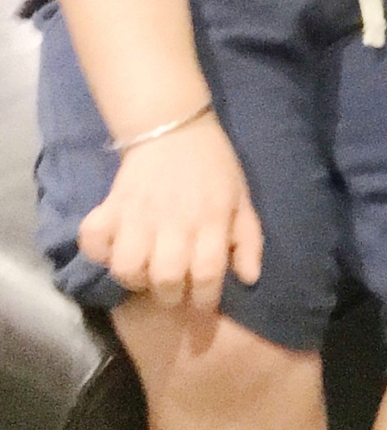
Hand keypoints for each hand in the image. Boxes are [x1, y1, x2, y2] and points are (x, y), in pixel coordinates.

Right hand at [78, 114, 262, 309]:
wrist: (174, 128)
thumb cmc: (213, 167)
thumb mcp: (241, 199)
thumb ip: (248, 240)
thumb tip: (249, 279)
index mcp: (211, 219)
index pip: (207, 273)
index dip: (204, 298)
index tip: (201, 301)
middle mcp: (174, 221)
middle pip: (165, 278)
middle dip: (169, 295)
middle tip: (171, 288)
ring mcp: (138, 214)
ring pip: (127, 267)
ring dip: (134, 279)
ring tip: (144, 271)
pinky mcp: (110, 206)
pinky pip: (93, 240)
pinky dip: (99, 253)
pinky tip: (114, 249)